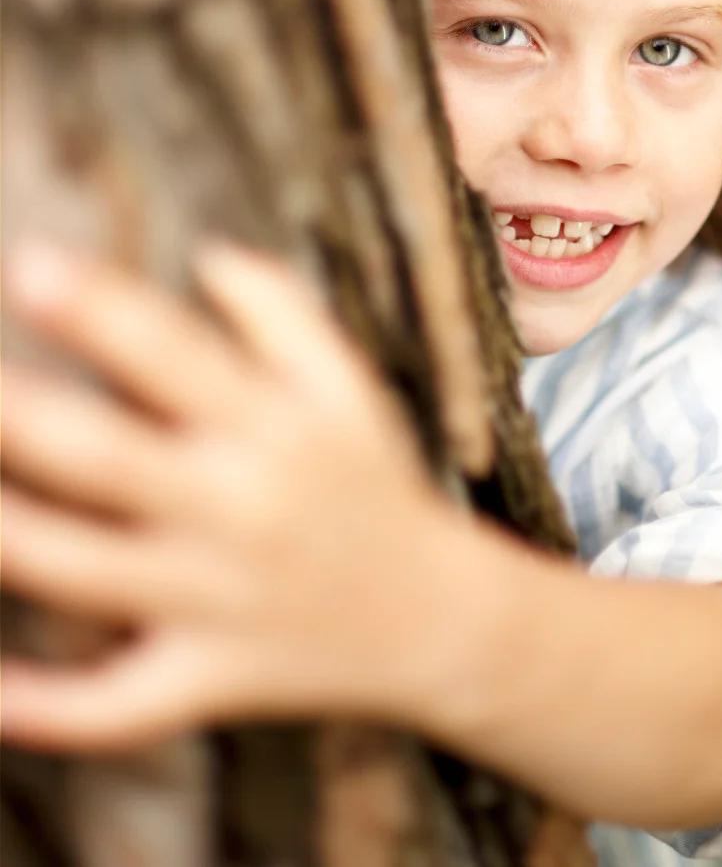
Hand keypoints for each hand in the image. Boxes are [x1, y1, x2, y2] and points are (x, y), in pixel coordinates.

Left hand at [1, 239, 460, 751]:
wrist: (439, 622)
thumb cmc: (376, 482)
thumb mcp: (351, 385)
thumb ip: (282, 309)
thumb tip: (203, 253)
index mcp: (275, 428)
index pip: (173, 353)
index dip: (96, 308)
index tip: (27, 263)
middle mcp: (241, 510)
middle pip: (107, 461)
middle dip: (18, 418)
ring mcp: (218, 601)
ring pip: (83, 575)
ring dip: (4, 536)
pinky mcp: (207, 680)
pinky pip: (116, 708)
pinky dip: (43, 708)